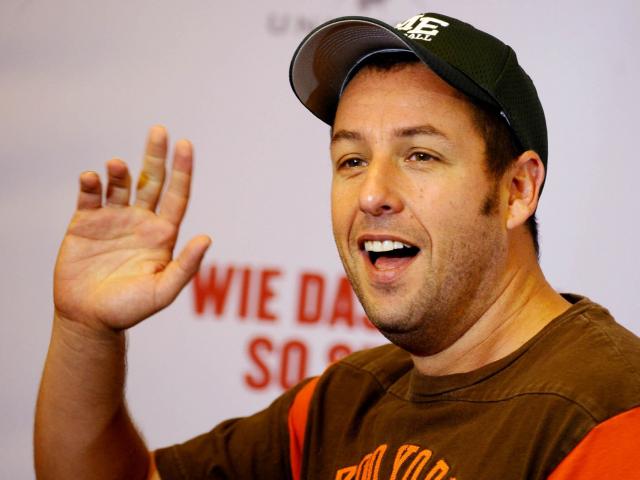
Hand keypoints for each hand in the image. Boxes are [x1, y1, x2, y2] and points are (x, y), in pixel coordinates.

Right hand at [53, 126, 210, 331]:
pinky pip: (89, 195)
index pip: (177, 195)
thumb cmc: (129, 309)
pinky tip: (91, 178)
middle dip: (155, 155)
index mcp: (163, 233)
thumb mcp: (163, 290)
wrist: (89, 318)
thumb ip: (186, 266)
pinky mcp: (85, 222)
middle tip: (158, 130)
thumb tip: (208, 238)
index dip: (182, 170)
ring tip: (116, 165)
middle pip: (151, 180)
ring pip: (119, 184)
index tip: (185, 144)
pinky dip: (90, 183)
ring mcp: (112, 219)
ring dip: (119, 171)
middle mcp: (140, 221)